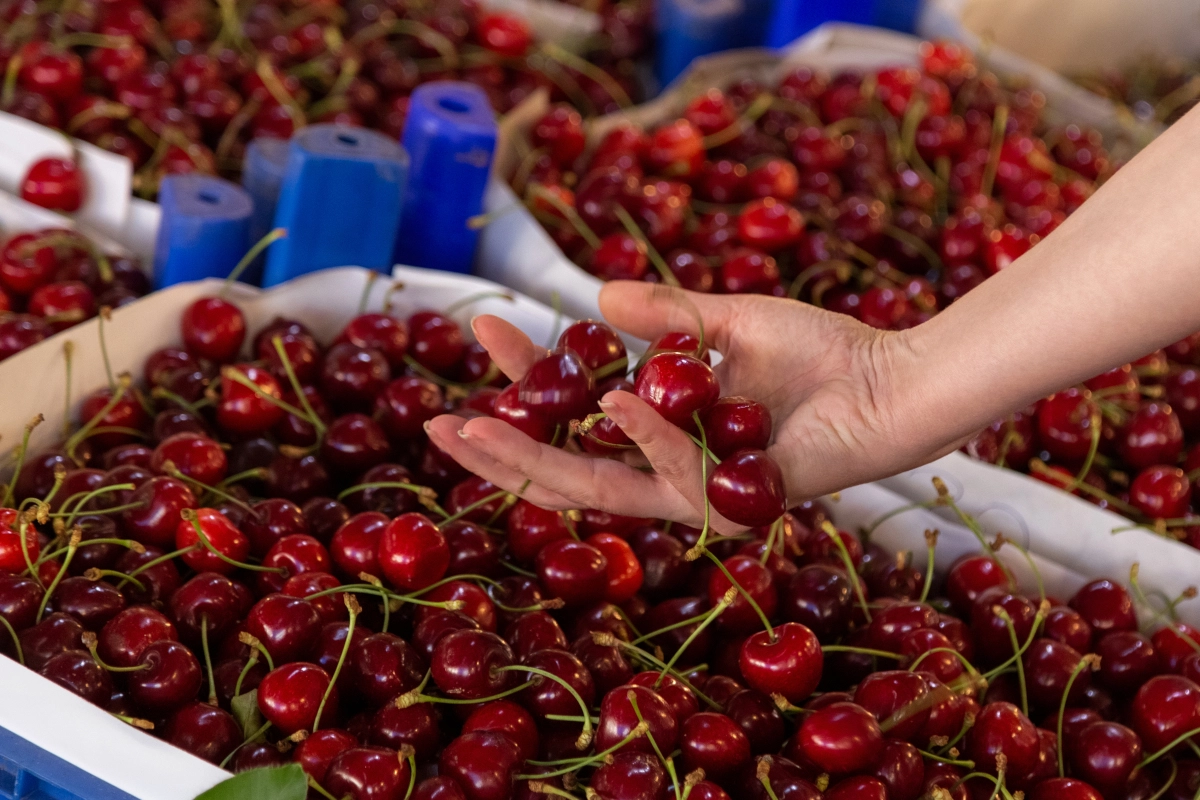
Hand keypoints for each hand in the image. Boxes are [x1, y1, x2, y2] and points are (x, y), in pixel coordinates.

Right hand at [426, 281, 949, 530]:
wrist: (892, 383)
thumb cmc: (822, 355)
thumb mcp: (727, 322)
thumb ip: (667, 315)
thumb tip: (594, 299)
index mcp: (662, 431)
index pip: (574, 415)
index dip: (525, 381)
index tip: (484, 327)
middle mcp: (669, 470)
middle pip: (567, 469)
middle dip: (498, 450)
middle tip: (436, 422)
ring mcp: (698, 493)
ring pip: (599, 488)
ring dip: (535, 458)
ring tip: (474, 425)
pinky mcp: (733, 500)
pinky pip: (674, 470)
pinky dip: (642, 433)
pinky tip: (607, 397)